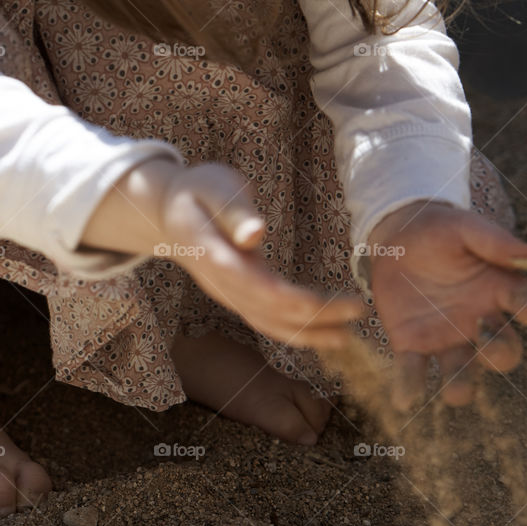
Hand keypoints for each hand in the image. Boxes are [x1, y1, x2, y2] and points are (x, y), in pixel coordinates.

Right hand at [81, 158, 363, 349]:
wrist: (167, 212)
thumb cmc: (198, 191)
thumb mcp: (214, 187)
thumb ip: (234, 211)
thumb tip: (255, 234)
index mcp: (216, 256)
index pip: (263, 289)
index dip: (303, 302)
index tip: (343, 301)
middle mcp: (222, 284)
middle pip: (271, 312)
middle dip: (317, 319)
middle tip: (359, 313)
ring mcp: (227, 294)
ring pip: (268, 323)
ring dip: (307, 334)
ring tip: (346, 338)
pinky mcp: (236, 296)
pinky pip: (265, 320)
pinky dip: (294, 331)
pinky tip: (321, 333)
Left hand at [366, 201, 526, 408]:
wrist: (398, 238)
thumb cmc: (440, 231)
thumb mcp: (464, 228)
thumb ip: (494, 241)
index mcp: (499, 289)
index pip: (525, 304)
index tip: (522, 309)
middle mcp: (480, 321)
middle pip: (503, 349)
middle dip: (499, 354)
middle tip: (485, 345)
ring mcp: (447, 336)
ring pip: (462, 369)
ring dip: (461, 383)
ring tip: (455, 394)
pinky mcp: (412, 343)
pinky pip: (414, 369)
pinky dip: (410, 386)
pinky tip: (403, 400)